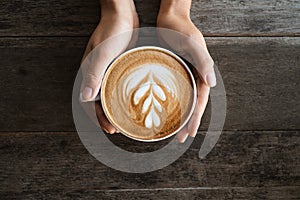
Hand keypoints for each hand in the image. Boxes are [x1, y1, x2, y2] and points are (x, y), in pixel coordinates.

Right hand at [80, 0, 138, 133]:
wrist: (123, 16)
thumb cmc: (112, 32)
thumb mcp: (103, 54)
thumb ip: (94, 75)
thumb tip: (85, 97)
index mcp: (89, 73)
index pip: (88, 102)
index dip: (96, 117)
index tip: (109, 128)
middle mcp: (96, 75)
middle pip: (98, 102)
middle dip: (105, 117)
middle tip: (117, 129)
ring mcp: (107, 71)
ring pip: (107, 96)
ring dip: (113, 110)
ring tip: (123, 120)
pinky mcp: (117, 67)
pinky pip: (116, 87)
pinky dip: (120, 98)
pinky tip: (130, 102)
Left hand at [157, 0, 215, 141]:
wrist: (170, 18)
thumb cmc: (182, 30)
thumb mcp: (193, 44)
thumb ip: (204, 62)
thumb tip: (212, 84)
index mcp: (201, 74)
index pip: (200, 101)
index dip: (195, 118)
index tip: (189, 133)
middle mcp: (192, 77)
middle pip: (191, 104)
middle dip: (187, 122)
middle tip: (179, 138)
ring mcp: (182, 75)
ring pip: (181, 100)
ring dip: (178, 116)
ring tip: (170, 130)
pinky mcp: (171, 72)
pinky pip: (171, 91)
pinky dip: (168, 103)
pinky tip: (160, 109)